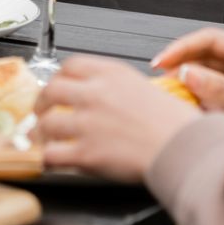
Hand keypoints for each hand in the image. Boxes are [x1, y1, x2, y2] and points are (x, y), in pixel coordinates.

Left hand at [34, 56, 202, 182]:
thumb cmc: (177, 123)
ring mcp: (88, 123)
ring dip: (39, 132)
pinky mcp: (86, 153)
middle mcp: (95, 94)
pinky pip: (51, 154)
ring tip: (39, 137)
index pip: (70, 65)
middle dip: (41, 102)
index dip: (58, 77)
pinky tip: (48, 159)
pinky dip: (46, 157)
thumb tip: (108, 97)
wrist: (184, 147)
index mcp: (112, 74)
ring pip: (46, 123)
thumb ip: (121, 88)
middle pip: (51, 90)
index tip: (57, 86)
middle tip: (41, 112)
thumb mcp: (148, 88)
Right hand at [152, 28, 223, 171]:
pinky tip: (187, 106)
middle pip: (204, 54)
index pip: (211, 39)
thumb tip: (187, 74)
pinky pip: (210, 90)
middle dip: (181, 65)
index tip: (161, 62)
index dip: (182, 48)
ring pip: (205, 72)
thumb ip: (222, 91)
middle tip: (160, 81)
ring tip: (170, 95)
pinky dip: (196, 97)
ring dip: (187, 82)